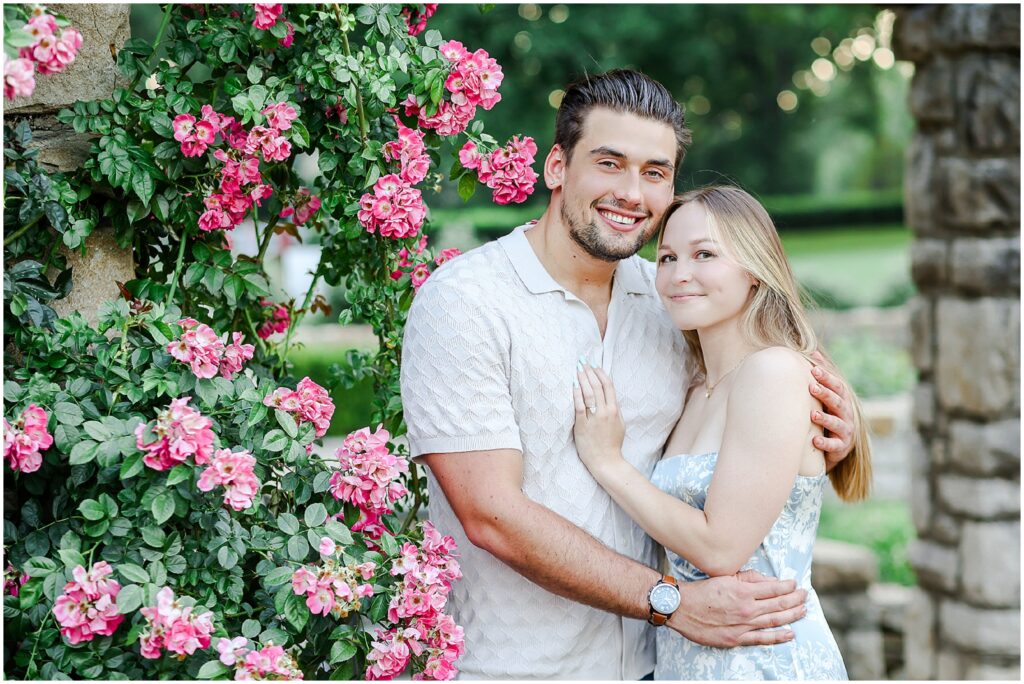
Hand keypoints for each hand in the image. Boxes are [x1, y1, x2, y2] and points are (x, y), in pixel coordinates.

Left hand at [572, 362, 625, 476]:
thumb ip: (614, 409)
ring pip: (588, 393)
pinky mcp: (582, 425)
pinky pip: (578, 406)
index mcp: (615, 410)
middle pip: (597, 386)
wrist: (606, 462)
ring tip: (577, 369)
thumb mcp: (620, 424)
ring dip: (582, 379)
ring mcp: (594, 419)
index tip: (594, 365)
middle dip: (589, 372)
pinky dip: (576, 394)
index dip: (601, 373)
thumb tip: (608, 396)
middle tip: (582, 362)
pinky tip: (573, 385)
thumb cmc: (612, 444)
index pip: (608, 386)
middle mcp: (605, 412)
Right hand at [667, 571, 807, 646]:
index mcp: (744, 591)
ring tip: (803, 611)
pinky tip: (790, 633)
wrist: (682, 608)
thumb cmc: (703, 590)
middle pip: (779, 604)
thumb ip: (748, 578)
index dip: (788, 586)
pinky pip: (762, 639)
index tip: (795, 583)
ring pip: (774, 620)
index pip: (774, 588)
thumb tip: (769, 581)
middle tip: (805, 596)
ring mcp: (743, 625)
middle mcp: (747, 608)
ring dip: (792, 616)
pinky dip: (778, 636)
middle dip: (795, 599)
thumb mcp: (726, 577)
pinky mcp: (736, 638)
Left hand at [807, 352, 854, 469]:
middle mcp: (847, 414)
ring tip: (812, 414)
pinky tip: (814, 440)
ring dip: (824, 419)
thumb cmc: (830, 414)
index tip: (813, 370)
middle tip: (811, 387)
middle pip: (838, 402)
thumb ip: (823, 376)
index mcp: (843, 400)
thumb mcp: (828, 395)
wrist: (838, 444)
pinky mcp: (841, 447)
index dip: (827, 378)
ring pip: (837, 423)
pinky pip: (834, 445)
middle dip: (825, 394)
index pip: (838, 386)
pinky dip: (825, 443)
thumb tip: (813, 352)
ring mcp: (845, 431)